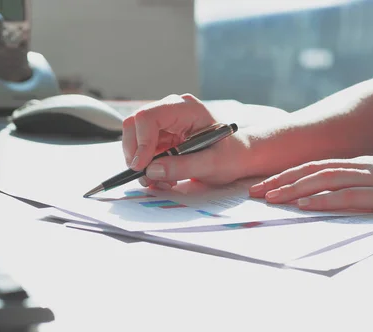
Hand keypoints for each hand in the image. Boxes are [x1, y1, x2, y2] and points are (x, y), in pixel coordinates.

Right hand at [122, 94, 248, 189]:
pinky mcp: (160, 137)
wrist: (238, 156)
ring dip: (141, 163)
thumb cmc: (231, 155)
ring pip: (134, 139)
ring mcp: (164, 123)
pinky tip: (162, 177)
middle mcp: (171, 111)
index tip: (141, 166)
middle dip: (135, 153)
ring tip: (159, 181)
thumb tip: (152, 170)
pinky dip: (146, 167)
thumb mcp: (212, 164)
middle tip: (145, 176)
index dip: (140, 142)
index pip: (148, 117)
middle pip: (134, 125)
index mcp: (186, 109)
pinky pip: (141, 150)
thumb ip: (183, 167)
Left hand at [249, 156, 372, 213]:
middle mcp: (366, 168)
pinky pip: (351, 195)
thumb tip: (327, 198)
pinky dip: (325, 199)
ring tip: (270, 199)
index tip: (263, 186)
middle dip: (281, 180)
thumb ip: (358, 189)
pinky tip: (304, 205)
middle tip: (253, 192)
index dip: (287, 175)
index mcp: (363, 166)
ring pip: (327, 179)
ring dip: (294, 188)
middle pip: (314, 170)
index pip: (317, 167)